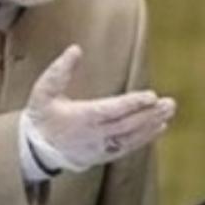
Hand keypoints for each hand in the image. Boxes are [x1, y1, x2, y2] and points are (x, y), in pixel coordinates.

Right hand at [25, 45, 175, 171]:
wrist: (35, 152)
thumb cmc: (41, 118)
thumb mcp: (43, 91)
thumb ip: (59, 71)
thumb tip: (75, 49)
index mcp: (81, 118)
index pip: (112, 110)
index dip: (133, 103)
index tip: (151, 96)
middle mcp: (94, 135)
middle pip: (127, 125)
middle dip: (150, 114)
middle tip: (169, 103)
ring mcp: (100, 148)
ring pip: (131, 137)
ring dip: (151, 125)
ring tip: (168, 113)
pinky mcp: (103, 155)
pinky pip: (128, 148)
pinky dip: (145, 138)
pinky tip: (158, 128)